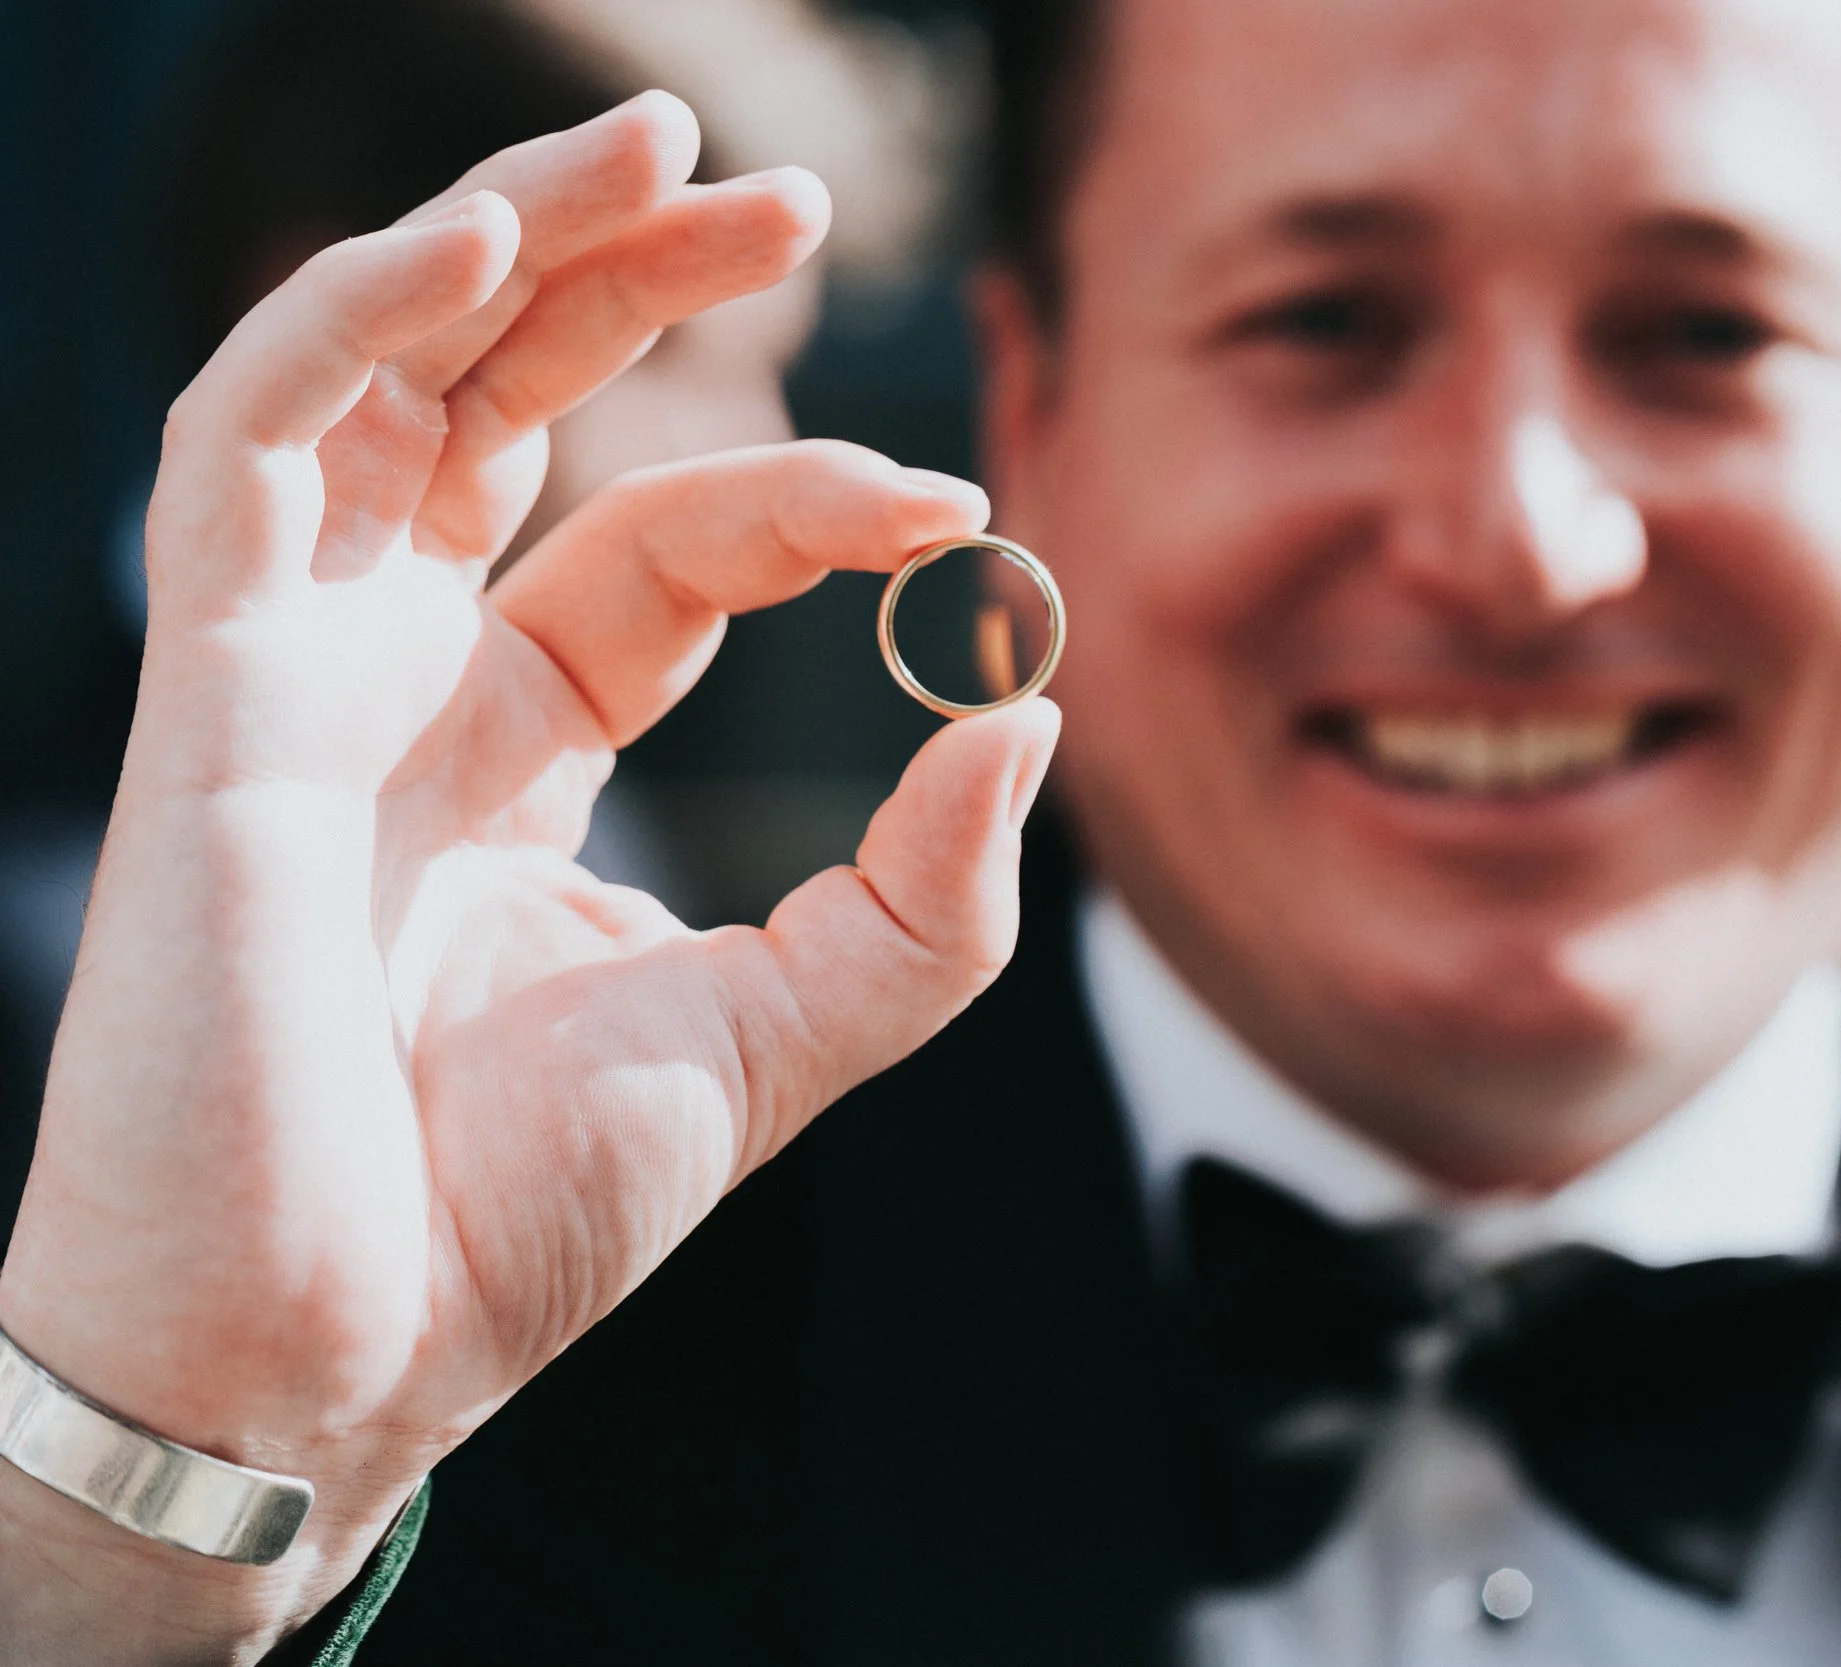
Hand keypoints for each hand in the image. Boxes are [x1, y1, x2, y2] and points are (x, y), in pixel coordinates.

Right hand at [0, 93, 1056, 1660]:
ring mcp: (300, 666)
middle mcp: (403, 681)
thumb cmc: (526, 1218)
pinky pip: (255, 435)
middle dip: (638, 285)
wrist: (344, 1352)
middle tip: (782, 191)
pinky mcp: (207, 677)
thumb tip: (1031, 717)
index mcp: (519, 749)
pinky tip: (493, 234)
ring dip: (509, 243)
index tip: (958, 504)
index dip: (809, 499)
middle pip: (512, 413)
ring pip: (385, 378)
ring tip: (661, 145)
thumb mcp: (789, 1032)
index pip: (668, 549)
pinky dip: (356, 313)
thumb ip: (927, 894)